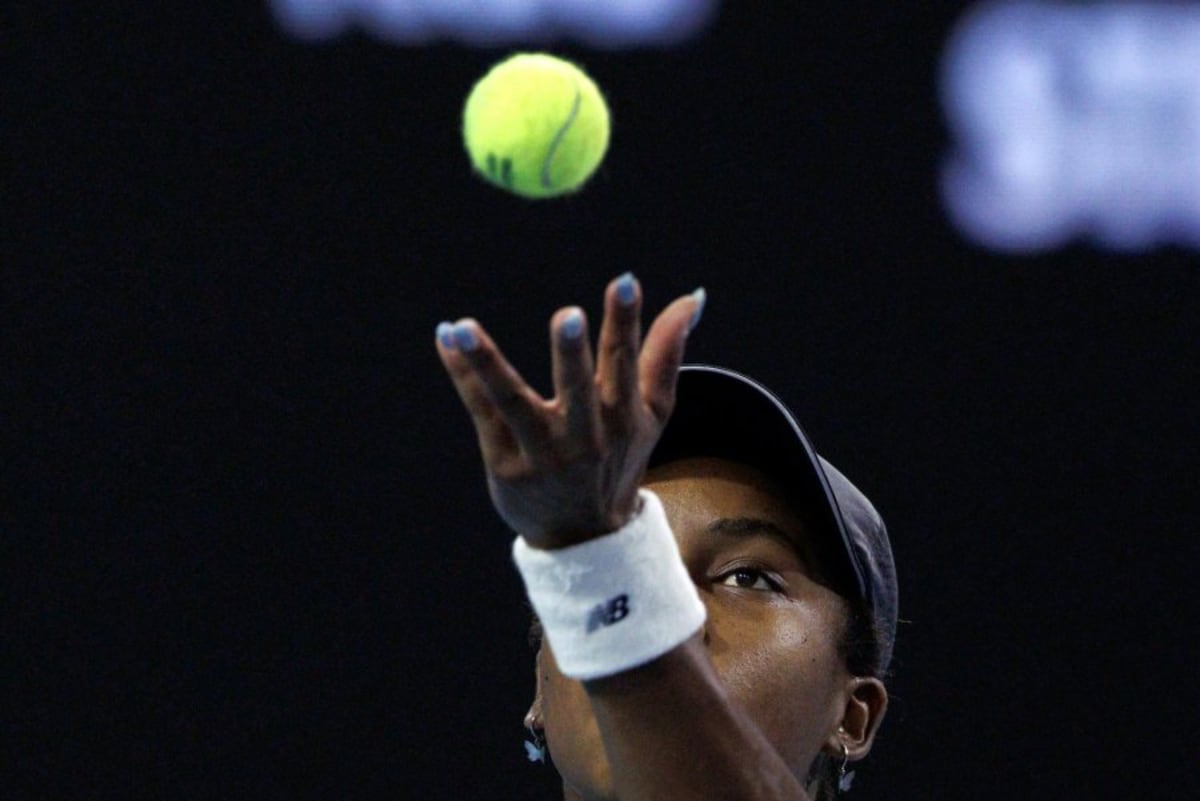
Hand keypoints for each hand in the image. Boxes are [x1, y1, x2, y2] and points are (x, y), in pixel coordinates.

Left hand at [435, 274, 704, 549]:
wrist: (584, 538)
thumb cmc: (619, 459)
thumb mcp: (652, 413)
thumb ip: (666, 353)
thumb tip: (693, 297)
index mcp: (623, 416)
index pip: (625, 362)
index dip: (625, 321)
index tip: (626, 280)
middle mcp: (585, 436)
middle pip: (577, 389)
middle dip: (572, 353)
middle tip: (568, 315)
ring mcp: (541, 453)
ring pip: (512, 402)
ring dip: (488, 363)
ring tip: (463, 327)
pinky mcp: (505, 465)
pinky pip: (482, 411)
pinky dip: (464, 374)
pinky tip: (446, 337)